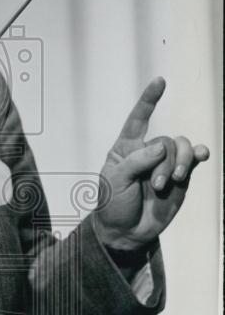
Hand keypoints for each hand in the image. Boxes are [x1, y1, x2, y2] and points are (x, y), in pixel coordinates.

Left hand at [94, 77, 208, 251]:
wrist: (126, 232)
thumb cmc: (113, 204)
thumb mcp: (115, 181)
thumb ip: (136, 161)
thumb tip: (161, 146)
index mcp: (126, 148)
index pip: (138, 119)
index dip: (149, 101)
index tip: (160, 82)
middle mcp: (147, 152)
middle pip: (166, 141)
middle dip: (163, 163)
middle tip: (156, 185)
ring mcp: (165, 164)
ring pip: (181, 148)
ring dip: (179, 163)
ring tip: (171, 182)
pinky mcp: (180, 177)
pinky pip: (193, 159)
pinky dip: (198, 154)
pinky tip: (202, 155)